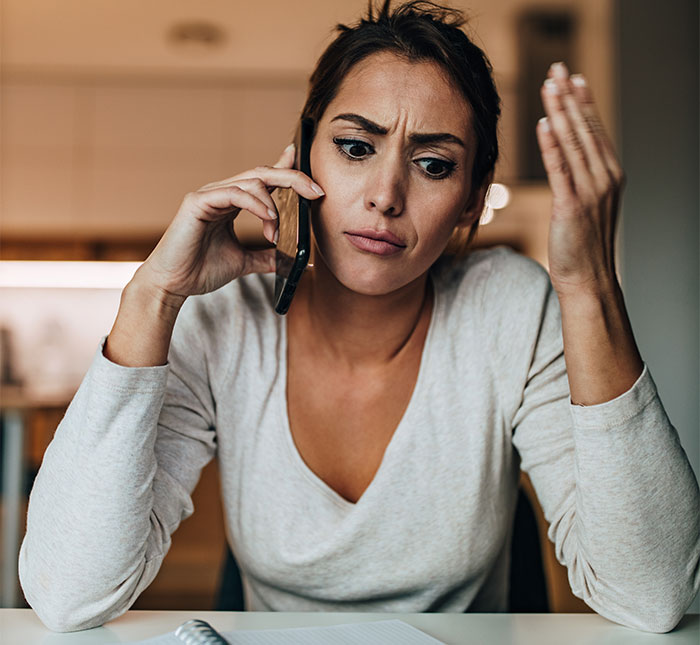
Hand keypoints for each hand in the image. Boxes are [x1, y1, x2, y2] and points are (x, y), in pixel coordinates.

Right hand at [133, 144, 324, 301]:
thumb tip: (294, 262)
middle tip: (316, 191)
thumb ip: (267, 257)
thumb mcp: (244, 262)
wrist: (172, 284)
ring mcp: (209, 195)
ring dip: (274, 206)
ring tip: (277, 232)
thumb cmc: (201, 270)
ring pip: (252, 181)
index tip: (310, 171)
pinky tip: (269, 220)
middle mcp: (221, 193)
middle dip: (293, 178)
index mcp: (232, 203)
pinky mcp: (198, 202)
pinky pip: (234, 193)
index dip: (285, 167)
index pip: (263, 179)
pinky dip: (256, 204)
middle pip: (263, 174)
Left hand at [536, 62, 624, 296]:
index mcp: (609, 175)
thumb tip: (567, 161)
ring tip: (549, 85)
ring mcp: (591, 191)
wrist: (589, 278)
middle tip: (558, 69)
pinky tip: (546, 123)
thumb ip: (581, 180)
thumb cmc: (583, 246)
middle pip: (585, 128)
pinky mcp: (573, 205)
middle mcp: (605, 178)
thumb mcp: (587, 206)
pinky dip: (553, 144)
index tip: (572, 79)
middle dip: (570, 96)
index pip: (594, 131)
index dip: (582, 102)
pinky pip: (561, 169)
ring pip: (574, 142)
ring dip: (560, 111)